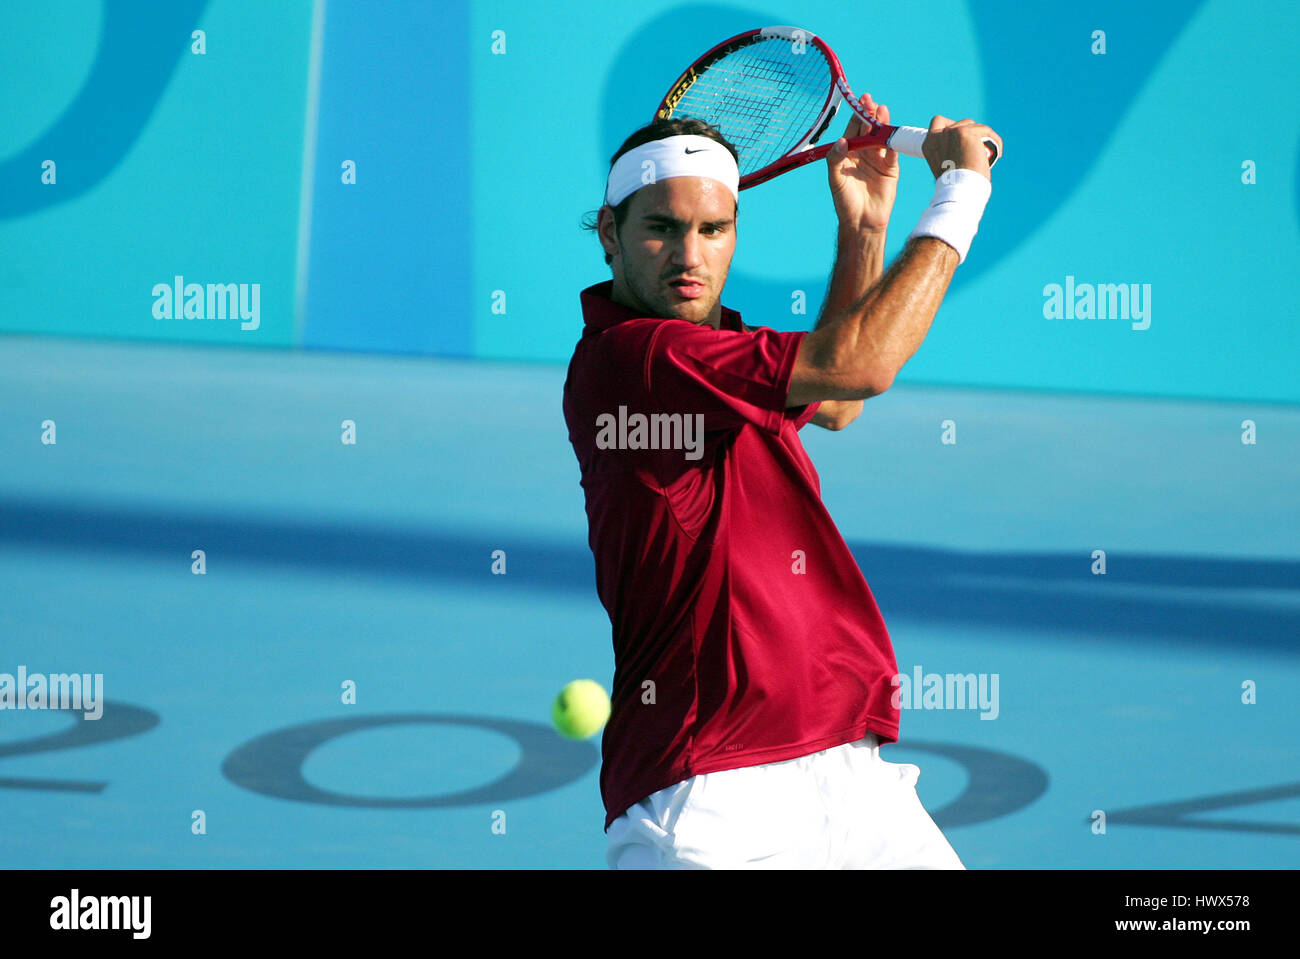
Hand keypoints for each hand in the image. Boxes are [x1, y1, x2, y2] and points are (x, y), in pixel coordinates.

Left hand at [826, 92, 898, 233]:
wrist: (862, 221)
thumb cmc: (845, 202)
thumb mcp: (835, 180)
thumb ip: (836, 160)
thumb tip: (841, 141)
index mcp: (848, 153)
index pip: (853, 129)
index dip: (856, 115)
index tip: (858, 103)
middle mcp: (864, 153)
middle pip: (868, 129)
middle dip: (870, 114)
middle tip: (871, 102)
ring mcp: (878, 159)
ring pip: (881, 137)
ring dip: (882, 124)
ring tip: (882, 111)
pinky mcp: (891, 168)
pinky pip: (892, 153)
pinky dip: (892, 144)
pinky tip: (891, 135)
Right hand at [921, 115, 1002, 180]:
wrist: (959, 189)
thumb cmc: (954, 186)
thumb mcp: (945, 168)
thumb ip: (949, 154)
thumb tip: (963, 152)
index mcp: (929, 145)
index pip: (938, 122)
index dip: (950, 125)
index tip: (960, 137)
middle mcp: (938, 135)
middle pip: (958, 123)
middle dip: (969, 132)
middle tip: (976, 147)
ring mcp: (952, 132)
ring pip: (973, 126)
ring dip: (981, 136)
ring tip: (987, 152)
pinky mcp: (966, 132)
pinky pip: (986, 131)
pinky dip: (994, 141)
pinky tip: (997, 155)